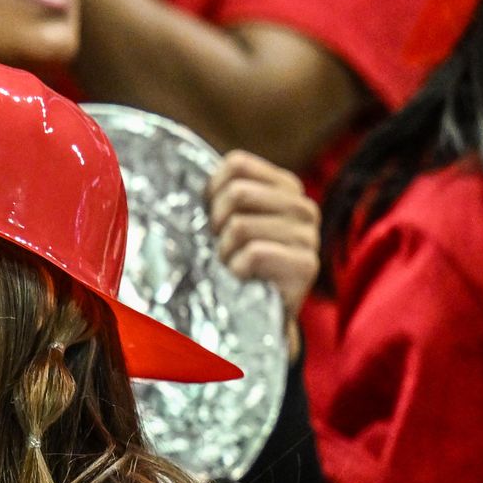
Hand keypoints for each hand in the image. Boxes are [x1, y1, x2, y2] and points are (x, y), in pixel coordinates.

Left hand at [209, 149, 319, 320]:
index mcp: (284, 187)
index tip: (211, 218)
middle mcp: (303, 206)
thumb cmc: (232, 265)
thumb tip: (174, 172)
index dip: (211, 192)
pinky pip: (253, 254)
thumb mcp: (225, 223)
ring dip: (224, 253)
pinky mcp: (307, 265)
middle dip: (215, 224)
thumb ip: (217, 195)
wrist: (257, 318)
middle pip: (237, 193)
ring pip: (241, 226)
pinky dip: (235, 271)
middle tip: (221, 248)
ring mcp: (309, 235)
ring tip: (233, 266)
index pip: (236, 164)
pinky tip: (244, 280)